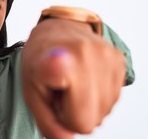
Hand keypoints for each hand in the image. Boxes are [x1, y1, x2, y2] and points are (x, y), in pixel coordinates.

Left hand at [21, 18, 125, 138]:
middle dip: (73, 113)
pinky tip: (84, 78)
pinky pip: (113, 99)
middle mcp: (87, 56)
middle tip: (60, 90)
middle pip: (90, 121)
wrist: (57, 28)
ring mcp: (108, 57)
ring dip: (86, 104)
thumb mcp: (31, 91)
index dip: (62, 114)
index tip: (54, 88)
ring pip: (104, 112)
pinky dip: (98, 95)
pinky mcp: (120, 60)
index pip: (77, 117)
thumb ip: (47, 121)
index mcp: (57, 62)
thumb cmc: (40, 58)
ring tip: (71, 82)